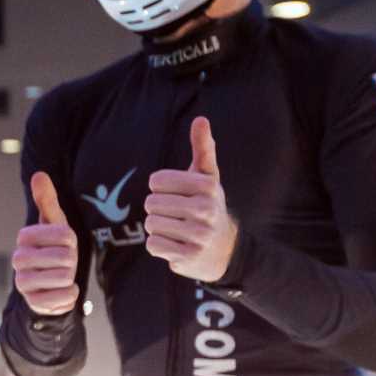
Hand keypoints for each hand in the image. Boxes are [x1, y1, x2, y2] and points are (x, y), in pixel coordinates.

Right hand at [13, 172, 79, 315]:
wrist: (48, 284)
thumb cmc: (54, 247)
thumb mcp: (54, 223)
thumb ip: (47, 199)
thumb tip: (39, 174)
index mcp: (24, 237)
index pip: (64, 234)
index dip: (71, 240)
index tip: (63, 243)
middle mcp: (18, 258)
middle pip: (65, 257)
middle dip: (71, 261)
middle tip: (63, 262)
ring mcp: (23, 282)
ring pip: (65, 276)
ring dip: (70, 277)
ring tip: (60, 276)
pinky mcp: (33, 302)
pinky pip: (65, 296)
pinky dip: (70, 294)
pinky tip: (61, 291)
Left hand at [145, 118, 238, 282]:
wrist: (224, 250)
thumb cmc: (207, 205)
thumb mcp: (207, 176)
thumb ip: (203, 148)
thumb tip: (201, 119)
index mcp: (207, 186)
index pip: (156, 182)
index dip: (160, 188)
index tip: (176, 194)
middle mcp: (206, 210)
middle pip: (151, 203)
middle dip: (158, 210)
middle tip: (177, 215)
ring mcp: (199, 235)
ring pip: (151, 224)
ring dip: (158, 228)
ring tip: (177, 230)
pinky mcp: (189, 257)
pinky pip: (153, 245)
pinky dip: (158, 246)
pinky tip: (175, 245)